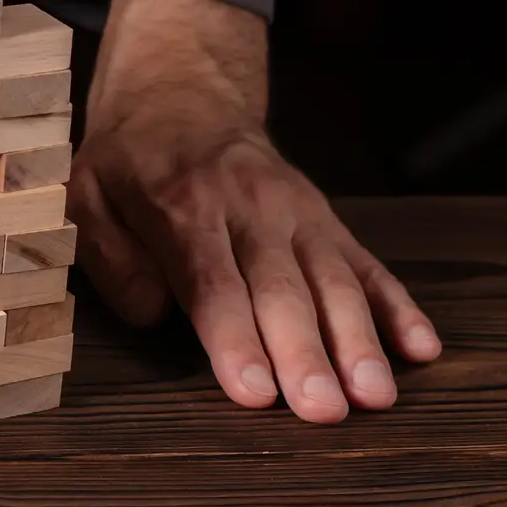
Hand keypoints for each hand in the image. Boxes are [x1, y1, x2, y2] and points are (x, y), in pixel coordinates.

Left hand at [69, 0, 441, 422]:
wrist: (182, 95)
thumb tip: (153, 313)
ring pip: (334, 280)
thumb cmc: (128, 162)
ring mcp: (297, 213)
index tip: (254, 390)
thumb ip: (112, 257)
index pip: (212, 283)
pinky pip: (367, 264)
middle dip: (304, 353)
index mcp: (182, 206)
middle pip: (282, 289)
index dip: (235, 338)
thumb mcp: (87, 196)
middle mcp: (250, 208)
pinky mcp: (327, 220)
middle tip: (323, 411)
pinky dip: (397, 307)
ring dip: (358, 340)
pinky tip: (419, 349)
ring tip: (374, 396)